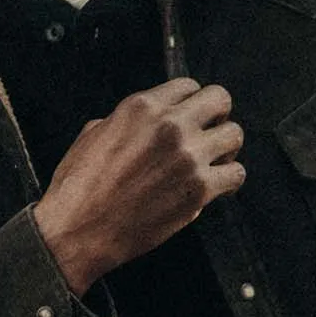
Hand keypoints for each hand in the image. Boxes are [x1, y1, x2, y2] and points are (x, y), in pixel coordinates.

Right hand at [32, 77, 244, 293]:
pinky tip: (218, 187)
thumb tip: (139, 127)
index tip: (192, 116)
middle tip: (210, 133)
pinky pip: (236, 174)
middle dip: (217, 116)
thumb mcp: (93, 135)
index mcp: (142, 107)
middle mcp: (170, 125)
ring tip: (216, 161)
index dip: (192, 102)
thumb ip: (123, 122)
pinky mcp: (199, 189)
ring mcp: (188, 156)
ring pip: (235, 135)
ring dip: (227, 148)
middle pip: (220, 100)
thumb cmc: (79, 188)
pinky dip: (230, 180)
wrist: (79, 230)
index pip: (188, 86)